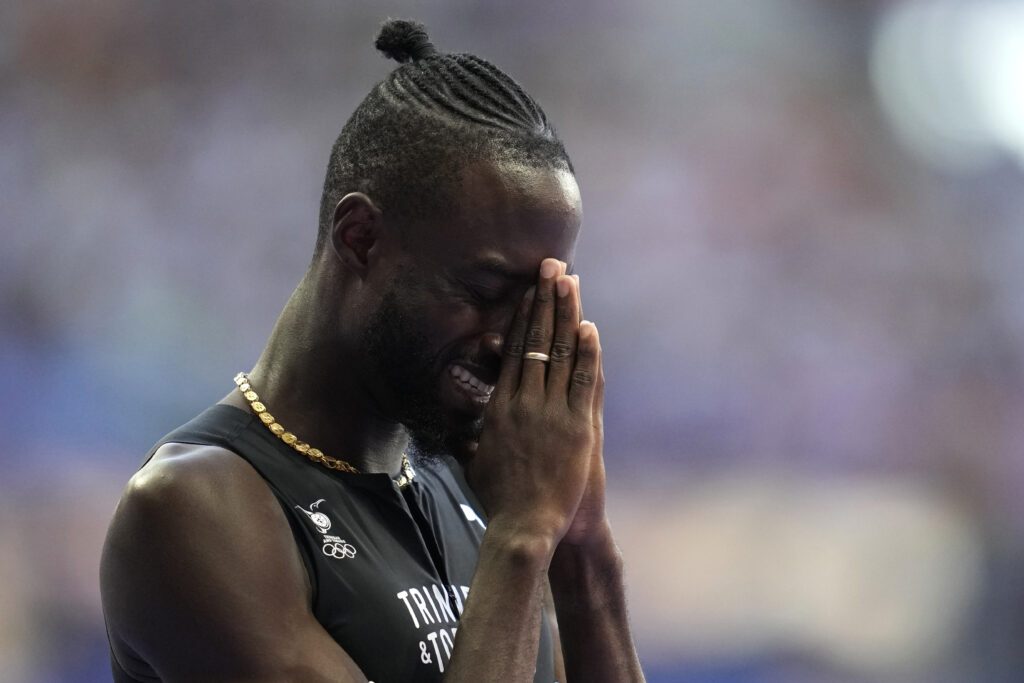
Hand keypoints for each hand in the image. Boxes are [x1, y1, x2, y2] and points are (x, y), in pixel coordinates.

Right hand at [465, 258, 599, 546]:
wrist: (523, 527)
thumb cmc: (497, 501)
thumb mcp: (474, 463)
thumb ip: (468, 439)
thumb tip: (454, 428)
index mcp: (498, 407)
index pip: (511, 351)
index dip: (522, 318)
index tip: (528, 292)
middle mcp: (522, 402)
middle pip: (535, 341)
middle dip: (544, 301)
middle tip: (551, 267)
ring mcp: (550, 413)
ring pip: (559, 354)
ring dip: (566, 315)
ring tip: (571, 283)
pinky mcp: (576, 428)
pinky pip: (583, 383)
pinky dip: (586, 354)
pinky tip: (589, 328)